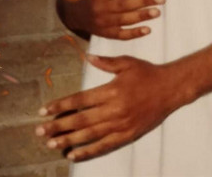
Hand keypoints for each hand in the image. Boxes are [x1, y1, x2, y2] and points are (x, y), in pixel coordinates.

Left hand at [36, 55, 188, 160]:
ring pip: (90, 135)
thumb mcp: (127, 62)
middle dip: (58, 126)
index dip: (60, 106)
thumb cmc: (147, 73)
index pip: (79, 100)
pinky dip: (88, 151)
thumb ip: (105, 62)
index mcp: (111, 90)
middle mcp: (114, 109)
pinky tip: (74, 154)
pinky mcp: (128, 135)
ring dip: (69, 140)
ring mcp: (121, 124)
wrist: (171, 88)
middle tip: (40, 131)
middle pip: (80, 120)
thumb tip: (87, 57)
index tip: (44, 110)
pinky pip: (105, 146)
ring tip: (51, 144)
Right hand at [58, 0, 164, 39]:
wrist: (73, 10)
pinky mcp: (105, 33)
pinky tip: (147, 30)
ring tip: (157, 12)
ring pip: (125, 19)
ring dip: (142, 16)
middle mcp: (101, 6)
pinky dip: (134, 34)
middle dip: (144, 2)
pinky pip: (120, 35)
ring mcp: (103, 21)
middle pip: (125, 4)